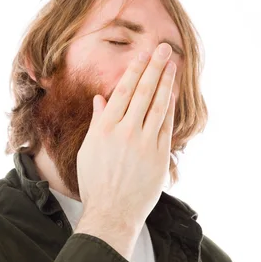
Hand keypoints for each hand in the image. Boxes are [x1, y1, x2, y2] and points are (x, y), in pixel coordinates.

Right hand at [76, 42, 175, 231]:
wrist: (112, 212)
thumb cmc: (96, 184)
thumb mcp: (88, 152)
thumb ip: (97, 123)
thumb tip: (101, 100)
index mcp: (104, 129)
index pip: (123, 92)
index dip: (134, 71)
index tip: (142, 55)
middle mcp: (125, 132)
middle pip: (143, 92)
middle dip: (154, 67)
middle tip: (163, 48)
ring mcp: (144, 144)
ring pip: (158, 105)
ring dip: (166, 82)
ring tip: (172, 65)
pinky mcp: (159, 156)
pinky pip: (166, 126)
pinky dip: (170, 108)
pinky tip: (172, 94)